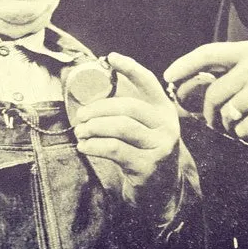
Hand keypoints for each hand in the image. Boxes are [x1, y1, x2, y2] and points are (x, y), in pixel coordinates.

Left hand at [74, 52, 180, 211]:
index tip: (110, 57)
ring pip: (121, 127)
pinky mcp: (149, 166)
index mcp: (164, 110)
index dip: (130, 67)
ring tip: (80, 131)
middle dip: (99, 108)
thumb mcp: (145, 128)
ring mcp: (161, 146)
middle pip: (128, 107)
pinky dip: (95, 145)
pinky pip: (115, 149)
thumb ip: (129, 109)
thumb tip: (96, 87)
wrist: (162, 191)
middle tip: (80, 116)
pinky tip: (85, 146)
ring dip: (94, 127)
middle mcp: (167, 125)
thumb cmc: (144, 151)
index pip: (148, 82)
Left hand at [163, 41, 247, 138]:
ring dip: (229, 126)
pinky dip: (245, 134)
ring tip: (242, 124)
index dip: (184, 65)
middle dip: (208, 113)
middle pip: (212, 93)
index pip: (207, 53)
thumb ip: (229, 68)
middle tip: (213, 121)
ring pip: (226, 114)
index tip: (168, 77)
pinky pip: (242, 129)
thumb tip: (191, 83)